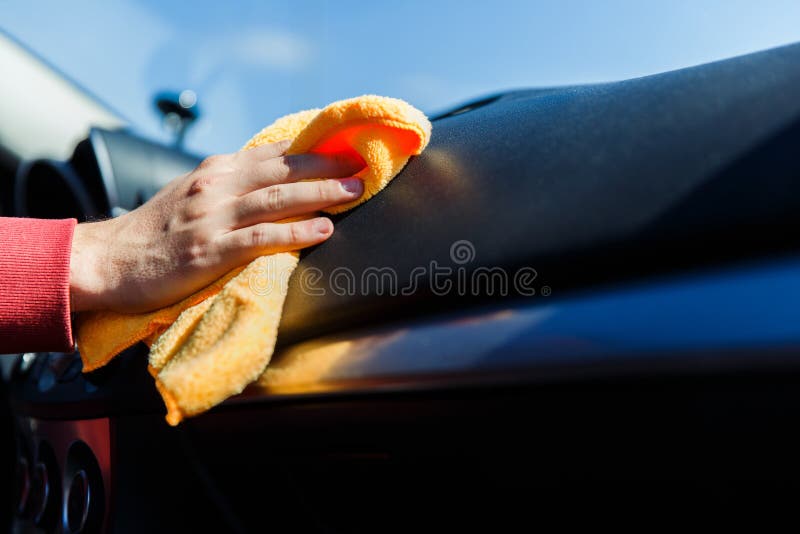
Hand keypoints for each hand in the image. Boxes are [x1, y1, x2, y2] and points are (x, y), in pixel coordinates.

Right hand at [69, 140, 363, 312]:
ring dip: (322, 193)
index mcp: (215, 171)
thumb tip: (273, 181)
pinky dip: (295, 232)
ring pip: (278, 198)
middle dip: (328, 166)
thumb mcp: (192, 195)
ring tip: (356, 192)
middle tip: (363, 166)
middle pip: (283, 170)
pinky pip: (261, 238)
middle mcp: (216, 186)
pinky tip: (323, 230)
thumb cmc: (154, 233)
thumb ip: (230, 186)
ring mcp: (212, 218)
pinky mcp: (209, 251)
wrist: (108, 260)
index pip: (273, 153)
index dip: (313, 150)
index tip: (347, 148)